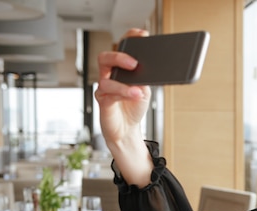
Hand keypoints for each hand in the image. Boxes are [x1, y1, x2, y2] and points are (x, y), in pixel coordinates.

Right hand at [95, 28, 150, 144]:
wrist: (127, 128)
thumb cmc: (134, 106)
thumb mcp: (144, 89)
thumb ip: (145, 78)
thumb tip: (153, 68)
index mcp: (121, 68)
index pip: (122, 47)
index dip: (130, 38)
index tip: (142, 34)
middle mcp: (110, 74)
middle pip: (106, 57)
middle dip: (119, 57)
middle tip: (134, 63)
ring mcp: (104, 87)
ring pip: (106, 79)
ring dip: (124, 85)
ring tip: (139, 90)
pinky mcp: (103, 101)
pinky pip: (109, 94)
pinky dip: (123, 94)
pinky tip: (134, 96)